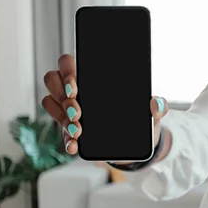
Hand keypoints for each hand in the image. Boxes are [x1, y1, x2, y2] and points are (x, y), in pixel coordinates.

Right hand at [42, 54, 168, 155]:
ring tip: (78, 130)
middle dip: (63, 96)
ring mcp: (68, 107)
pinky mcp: (68, 127)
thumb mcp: (152, 113)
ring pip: (50, 102)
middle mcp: (75, 88)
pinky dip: (65, 139)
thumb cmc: (140, 118)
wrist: (136, 144)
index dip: (67, 72)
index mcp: (93, 76)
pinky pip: (57, 129)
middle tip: (79, 112)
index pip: (69, 63)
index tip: (76, 88)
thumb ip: (158, 107)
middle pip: (52, 79)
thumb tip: (156, 103)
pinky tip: (74, 145)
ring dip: (61, 116)